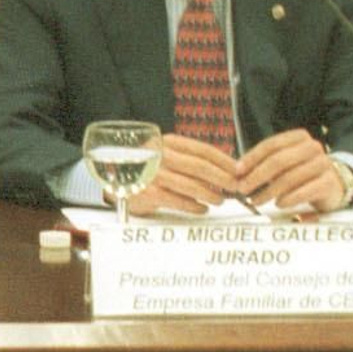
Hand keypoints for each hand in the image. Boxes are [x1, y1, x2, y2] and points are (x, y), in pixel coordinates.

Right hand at [128, 133, 242, 214]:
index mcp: (168, 143)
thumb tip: (223, 169)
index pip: (203, 150)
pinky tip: (202, 208)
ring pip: (191, 185)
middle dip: (222, 178)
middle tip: (235, 187)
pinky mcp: (148, 193)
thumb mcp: (165, 155)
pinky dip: (193, 206)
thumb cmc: (146, 168)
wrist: (114, 178)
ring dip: (210, 194)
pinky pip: (178, 200)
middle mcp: (161, 155)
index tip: (238, 170)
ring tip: (219, 200)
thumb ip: (188, 159)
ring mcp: (154, 174)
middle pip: (200, 167)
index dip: (224, 161)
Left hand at [235, 129, 345, 212]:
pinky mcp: (329, 183)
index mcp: (299, 137)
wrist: (334, 184)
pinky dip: (288, 199)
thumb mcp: (284, 163)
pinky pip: (304, 191)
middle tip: (242, 189)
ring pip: (290, 177)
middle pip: (279, 160)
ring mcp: (323, 164)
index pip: (271, 145)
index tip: (237, 171)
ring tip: (256, 201)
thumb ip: (263, 164)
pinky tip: (278, 204)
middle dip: (257, 176)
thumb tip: (237, 173)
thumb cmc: (302, 172)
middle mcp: (313, 147)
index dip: (252, 158)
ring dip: (269, 191)